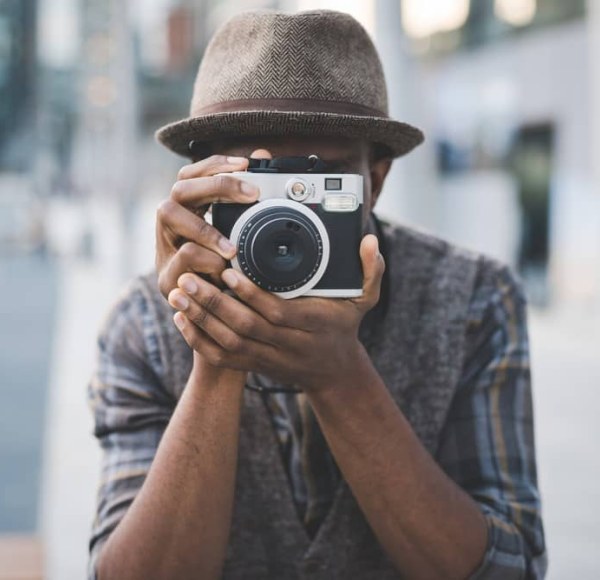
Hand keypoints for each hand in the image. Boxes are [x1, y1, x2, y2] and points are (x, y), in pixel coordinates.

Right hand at [155, 155, 258, 298]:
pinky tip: (223, 271)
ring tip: (233, 248)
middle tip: (252, 195)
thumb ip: (249, 201)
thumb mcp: (241, 237)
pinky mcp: (165, 277)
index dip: (214, 165)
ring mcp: (164, 250)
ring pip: (168, 213)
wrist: (213, 319)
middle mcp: (170, 226)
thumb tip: (263, 155)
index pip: (191, 175)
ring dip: (206, 227)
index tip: (246, 165)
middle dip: (217, 185)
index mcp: (187, 214)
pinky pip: (181, 256)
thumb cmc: (228, 274)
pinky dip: (207, 260)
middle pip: (180, 187)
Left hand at [168, 235, 384, 390]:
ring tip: (177, 293)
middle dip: (213, 304)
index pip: (277, 312)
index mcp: (310, 325)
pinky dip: (198, 341)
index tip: (228, 271)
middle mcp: (286, 345)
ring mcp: (267, 358)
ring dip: (200, 319)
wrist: (333, 373)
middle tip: (187, 278)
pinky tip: (180, 319)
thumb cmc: (343, 328)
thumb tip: (370, 240)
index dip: (251, 294)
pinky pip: (222, 358)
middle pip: (245, 328)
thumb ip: (370, 271)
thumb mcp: (363, 301)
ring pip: (228, 343)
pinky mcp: (253, 365)